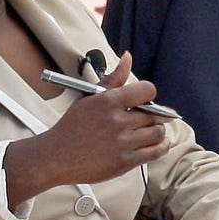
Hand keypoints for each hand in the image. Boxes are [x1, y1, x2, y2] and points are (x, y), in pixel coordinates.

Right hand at [5, 53, 172, 204]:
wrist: (56, 157)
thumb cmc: (72, 127)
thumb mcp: (90, 97)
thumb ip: (114, 78)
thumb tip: (127, 58)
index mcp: (110, 102)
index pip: (147, 90)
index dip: (149, 94)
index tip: (146, 99)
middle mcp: (119, 121)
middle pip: (155, 114)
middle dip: (156, 115)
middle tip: (153, 116)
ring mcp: (123, 142)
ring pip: (157, 133)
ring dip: (159, 131)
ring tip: (153, 130)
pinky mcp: (125, 161)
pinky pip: (155, 152)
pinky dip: (162, 147)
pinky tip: (162, 143)